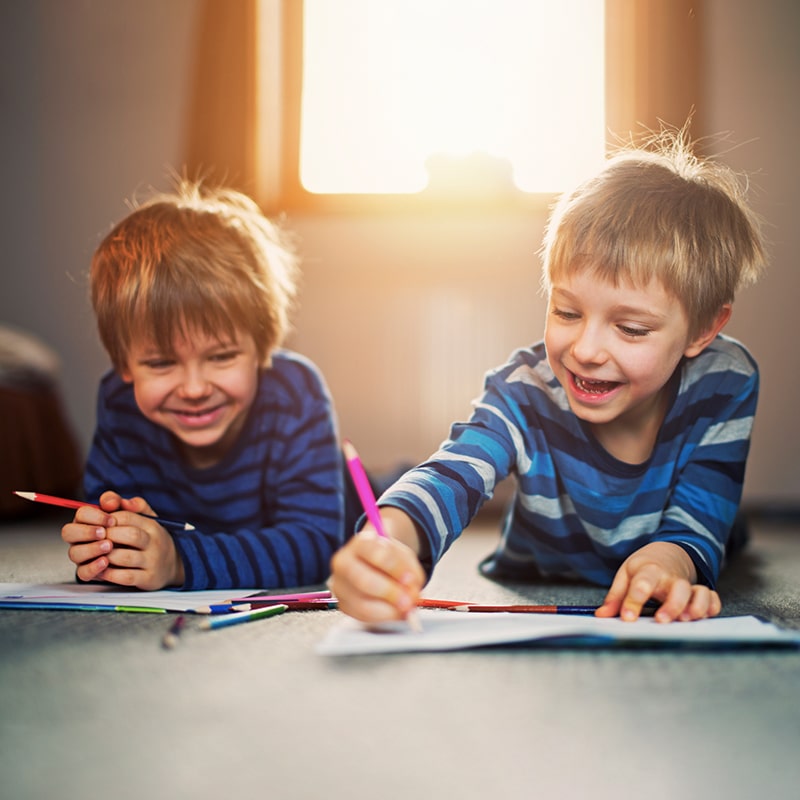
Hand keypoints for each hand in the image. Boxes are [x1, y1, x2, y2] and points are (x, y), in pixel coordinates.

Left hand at [61, 491, 184, 589]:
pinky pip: (125, 577)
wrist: (173, 564)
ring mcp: (152, 561)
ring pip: (125, 557)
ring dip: (106, 556)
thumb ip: (130, 506)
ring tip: (97, 555)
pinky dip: (110, 574)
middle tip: (95, 540)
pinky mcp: (148, 579)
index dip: (107, 520)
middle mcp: (154, 542)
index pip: (126, 516)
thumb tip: (108, 500)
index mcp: (151, 525)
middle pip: (130, 535)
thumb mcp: (147, 518)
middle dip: (107, 537)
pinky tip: (102, 570)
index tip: (98, 525)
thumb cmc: (151, 539)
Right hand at [329, 508, 425, 623]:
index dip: (395, 568)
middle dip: (390, 593)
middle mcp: (344, 563)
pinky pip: (362, 616)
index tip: (409, 579)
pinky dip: (382, 617)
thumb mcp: (403, 555)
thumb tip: (412, 592)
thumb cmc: (388, 558)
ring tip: (404, 609)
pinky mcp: (344, 604)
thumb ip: (410, 571)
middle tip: (407, 600)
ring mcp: (341, 585)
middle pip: (363, 580)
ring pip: (361, 603)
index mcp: (360, 543)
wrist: (374, 563)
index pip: (376, 554)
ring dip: (388, 610)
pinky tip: (395, 613)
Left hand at [595, 541, 721, 622]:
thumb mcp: (626, 575)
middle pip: (678, 588)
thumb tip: (601, 615)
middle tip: (661, 621)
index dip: (634, 601)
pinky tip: (705, 617)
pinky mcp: (701, 593)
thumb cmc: (644, 568)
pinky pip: (713, 599)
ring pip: (700, 593)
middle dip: (672, 605)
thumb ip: (615, 596)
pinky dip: (712, 608)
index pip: (642, 583)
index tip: (627, 618)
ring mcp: (689, 585)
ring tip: (685, 620)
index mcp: (649, 571)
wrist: (668, 554)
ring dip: (696, 607)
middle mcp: (672, 578)